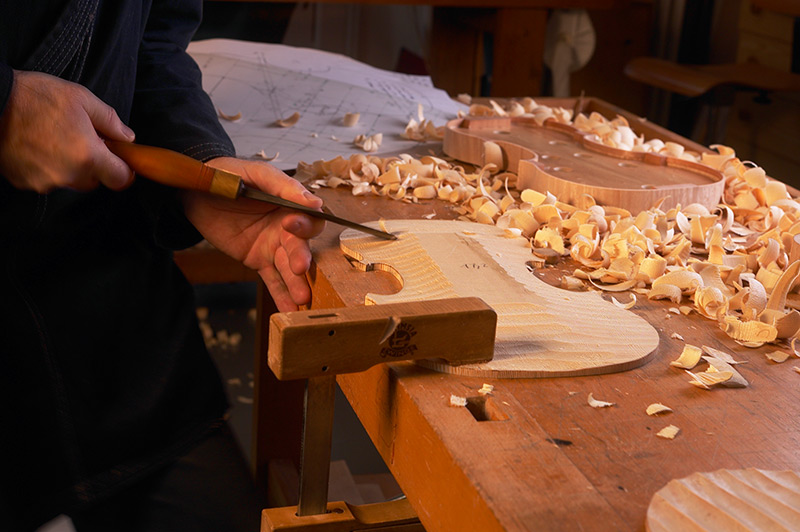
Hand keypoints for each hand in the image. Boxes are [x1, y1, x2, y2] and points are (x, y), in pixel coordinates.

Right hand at [0, 70, 134, 192]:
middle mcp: (68, 175)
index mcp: (88, 155)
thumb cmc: (33, 97)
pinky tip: (36, 146)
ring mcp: (45, 181)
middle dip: (93, 164)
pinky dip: (46, 167)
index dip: (123, 169)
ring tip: (54, 139)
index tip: (118, 158)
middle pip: (94, 181)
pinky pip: (46, 180)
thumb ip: (109, 120)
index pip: (121, 179)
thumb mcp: (80, 98)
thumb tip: (127, 137)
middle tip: (81, 140)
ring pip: (70, 181)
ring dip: (69, 166)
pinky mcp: (25, 182)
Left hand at [182, 158, 324, 310]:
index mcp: (291, 204)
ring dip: (297, 283)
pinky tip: (289, 311)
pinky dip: (281, 296)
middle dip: (302, 258)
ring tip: (302, 299)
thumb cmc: (229, 174)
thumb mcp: (256, 174)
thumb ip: (282, 187)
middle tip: (300, 268)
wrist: (195, 189)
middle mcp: (287, 228)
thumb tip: (313, 201)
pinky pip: (272, 280)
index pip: (309, 218)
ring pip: (289, 268)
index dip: (304, 223)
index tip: (291, 224)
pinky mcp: (257, 260)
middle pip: (301, 246)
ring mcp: (273, 246)